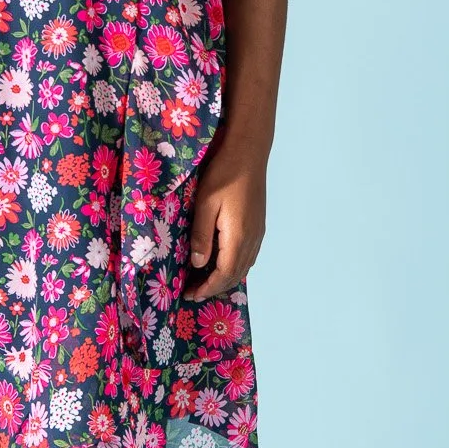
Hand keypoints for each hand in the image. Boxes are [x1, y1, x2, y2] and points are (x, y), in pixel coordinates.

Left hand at [184, 150, 266, 301]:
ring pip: (244, 266)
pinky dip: (235, 266)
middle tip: (194, 292)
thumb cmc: (224, 173)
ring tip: (205, 281)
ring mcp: (258, 232)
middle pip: (236, 274)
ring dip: (225, 278)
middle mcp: (252, 239)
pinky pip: (248, 255)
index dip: (207, 288)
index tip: (190, 295)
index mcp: (237, 237)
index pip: (224, 274)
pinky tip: (222, 262)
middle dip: (215, 287)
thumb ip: (202, 235)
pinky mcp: (258, 225)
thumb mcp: (205, 203)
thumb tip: (198, 264)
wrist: (249, 152)